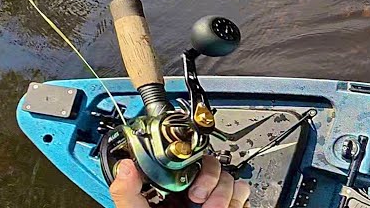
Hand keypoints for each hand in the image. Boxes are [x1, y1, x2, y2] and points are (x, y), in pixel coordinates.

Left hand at [109, 156, 250, 207]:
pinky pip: (243, 198)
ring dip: (226, 194)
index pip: (188, 165)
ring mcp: (212, 204)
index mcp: (169, 193)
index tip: (189, 180)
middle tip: (199, 197)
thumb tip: (126, 167)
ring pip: (232, 182)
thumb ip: (128, 194)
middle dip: (212, 181)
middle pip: (215, 169)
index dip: (193, 167)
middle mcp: (192, 196)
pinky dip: (237, 202)